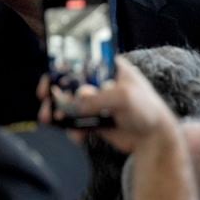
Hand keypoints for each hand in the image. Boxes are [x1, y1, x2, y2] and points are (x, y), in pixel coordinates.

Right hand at [39, 57, 177, 153]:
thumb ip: (99, 98)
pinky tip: (76, 137)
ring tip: (51, 120)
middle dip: (54, 92)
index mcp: (110, 68)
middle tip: (45, 100)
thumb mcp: (125, 98)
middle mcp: (101, 82)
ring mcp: (97, 101)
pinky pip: (76, 122)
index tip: (49, 78)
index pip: (81, 61)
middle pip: (69, 82)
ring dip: (58, 111)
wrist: (154, 138)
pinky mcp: (95, 120)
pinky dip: (71, 129)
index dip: (62, 67)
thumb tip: (76, 102)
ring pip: (69, 104)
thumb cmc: (148, 110)